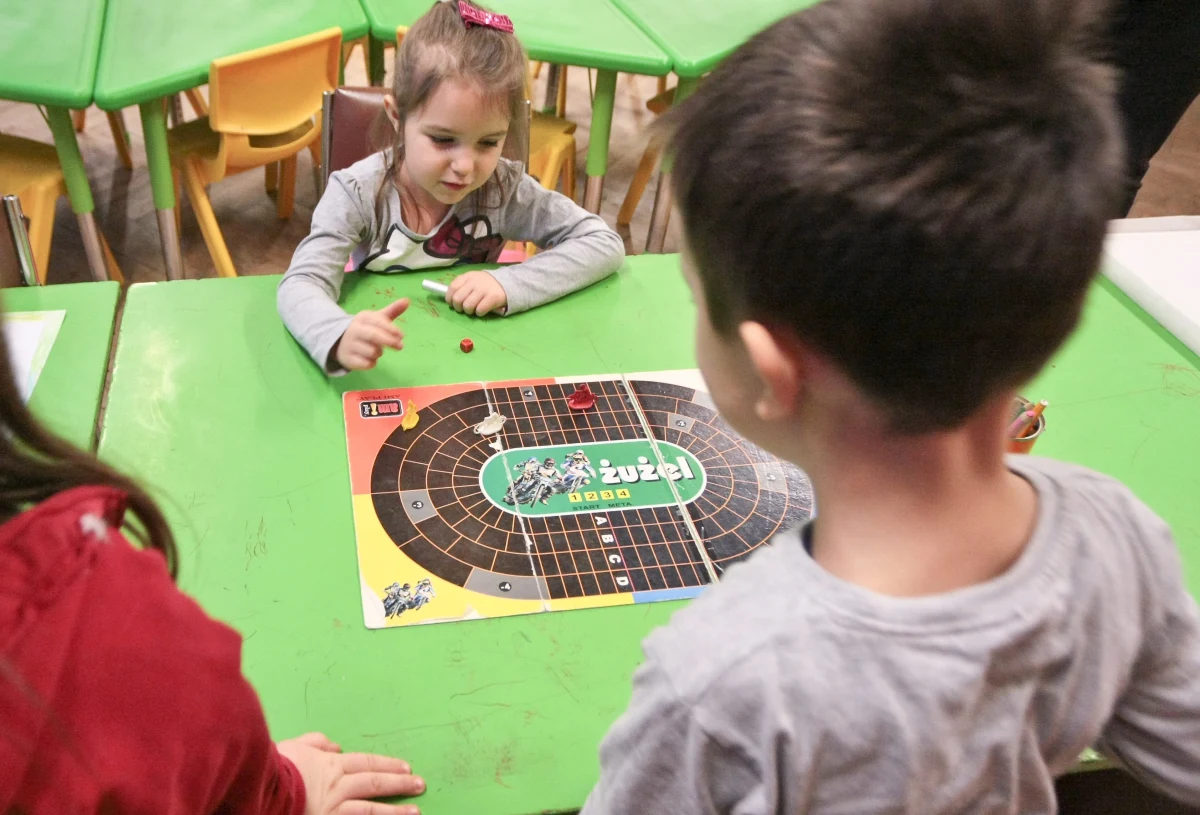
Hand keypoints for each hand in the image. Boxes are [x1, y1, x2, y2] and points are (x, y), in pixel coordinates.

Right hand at [277, 732, 424, 814]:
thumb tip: (336, 745)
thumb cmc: (276, 766)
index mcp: (332, 764)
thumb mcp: (295, 745)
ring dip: (395, 810)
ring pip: (371, 808)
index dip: (387, 764)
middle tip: (420, 784)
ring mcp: (335, 807)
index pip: (367, 763)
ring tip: (415, 811)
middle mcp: (338, 785)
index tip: (406, 766)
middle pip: (375, 783)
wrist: (261, 787)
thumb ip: (317, 742)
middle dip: (400, 783)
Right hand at [334, 299, 408, 370]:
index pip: (378, 322)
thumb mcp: (377, 318)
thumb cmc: (366, 329)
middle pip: (373, 335)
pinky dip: (372, 363)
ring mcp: (349, 344)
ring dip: (379, 353)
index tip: (402, 335)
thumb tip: (407, 300)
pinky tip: (370, 359)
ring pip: (371, 351)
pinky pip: (365, 364)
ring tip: (377, 350)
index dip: (391, 329)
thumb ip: (393, 311)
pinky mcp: (347, 358)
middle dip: (388, 341)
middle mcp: (354, 330)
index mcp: (363, 318)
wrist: (341, 341)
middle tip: (400, 346)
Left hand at [446, 271, 506, 315]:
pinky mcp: (493, 298)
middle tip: (463, 308)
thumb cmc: (486, 284)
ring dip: (468, 311)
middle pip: (458, 299)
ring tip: (473, 310)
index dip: (449, 298)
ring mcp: (484, 290)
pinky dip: (479, 313)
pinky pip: (480, 310)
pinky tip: (482, 310)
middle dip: (458, 307)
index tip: (452, 303)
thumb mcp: (473, 279)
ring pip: (467, 306)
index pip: (452, 287)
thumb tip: (450, 299)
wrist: (508, 283)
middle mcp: (474, 282)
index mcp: (468, 276)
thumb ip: (462, 286)